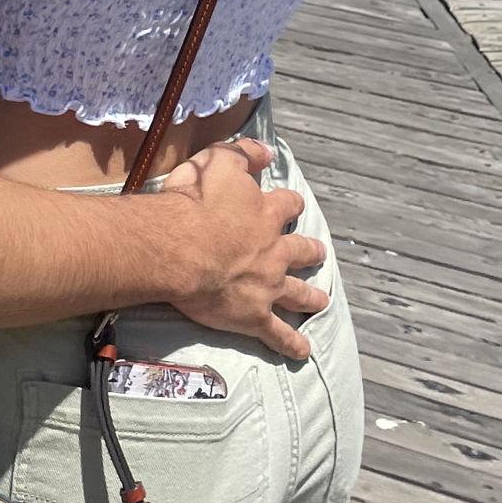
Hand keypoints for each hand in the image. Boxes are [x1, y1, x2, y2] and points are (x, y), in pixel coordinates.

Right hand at [155, 138, 325, 358]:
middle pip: (300, 250)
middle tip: (318, 252)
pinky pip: (278, 334)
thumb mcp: (218, 161)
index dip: (290, 204)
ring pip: (297, 292)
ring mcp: (268, 285)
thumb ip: (244, 153)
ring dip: (311, 296)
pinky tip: (303, 351)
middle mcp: (273, 250)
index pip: (287, 205)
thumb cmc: (193, 201)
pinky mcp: (254, 315)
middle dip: (310, 251)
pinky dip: (292, 344)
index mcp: (264, 213)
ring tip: (322, 302)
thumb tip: (267, 151)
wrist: (179, 248)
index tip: (293, 204)